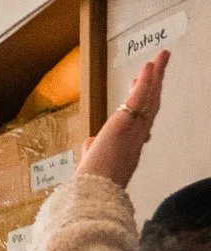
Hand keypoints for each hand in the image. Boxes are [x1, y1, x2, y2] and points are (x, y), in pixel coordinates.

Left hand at [81, 50, 166, 188]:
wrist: (95, 192)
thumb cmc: (93, 185)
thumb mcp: (92, 163)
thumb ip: (92, 151)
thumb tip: (89, 144)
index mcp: (130, 147)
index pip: (140, 120)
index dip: (144, 104)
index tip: (142, 90)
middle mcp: (137, 136)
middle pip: (150, 104)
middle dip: (155, 84)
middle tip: (158, 67)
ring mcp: (134, 129)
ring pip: (149, 97)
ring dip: (155, 76)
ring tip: (161, 57)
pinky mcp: (125, 123)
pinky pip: (139, 98)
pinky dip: (146, 81)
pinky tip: (149, 66)